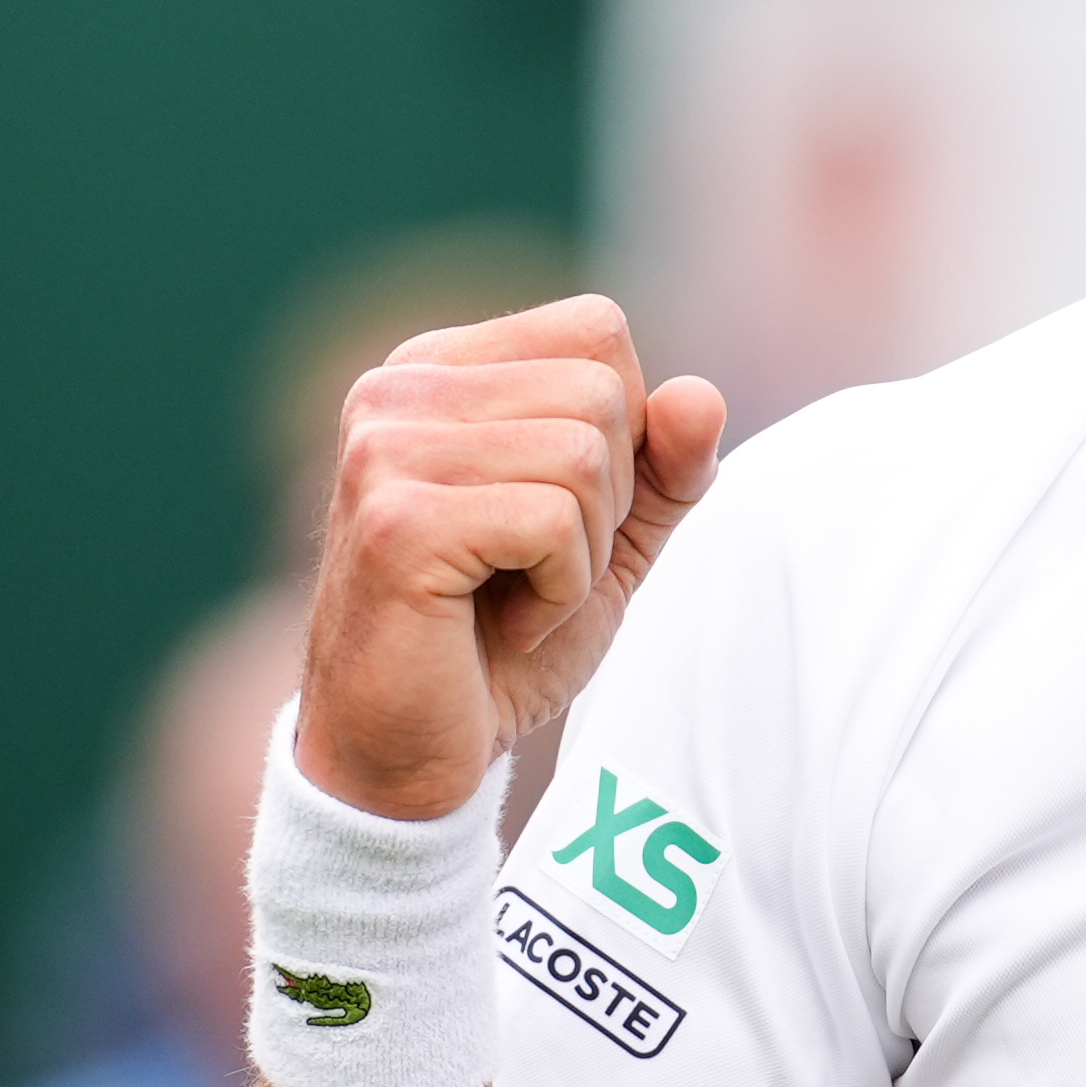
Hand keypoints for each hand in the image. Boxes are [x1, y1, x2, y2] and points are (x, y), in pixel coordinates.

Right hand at [297, 296, 727, 822]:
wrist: (409, 758)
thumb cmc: (499, 644)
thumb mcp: (609, 541)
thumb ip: (664, 467)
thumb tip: (700, 396)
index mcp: (439, 369)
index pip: (597, 328)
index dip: (626, 433)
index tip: (559, 517)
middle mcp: (397, 389)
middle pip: (600, 389)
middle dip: (607, 503)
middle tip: (534, 572)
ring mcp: (385, 449)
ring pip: (584, 454)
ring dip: (582, 557)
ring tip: (515, 600)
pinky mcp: (397, 522)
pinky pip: (552, 521)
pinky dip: (559, 595)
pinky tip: (503, 628)